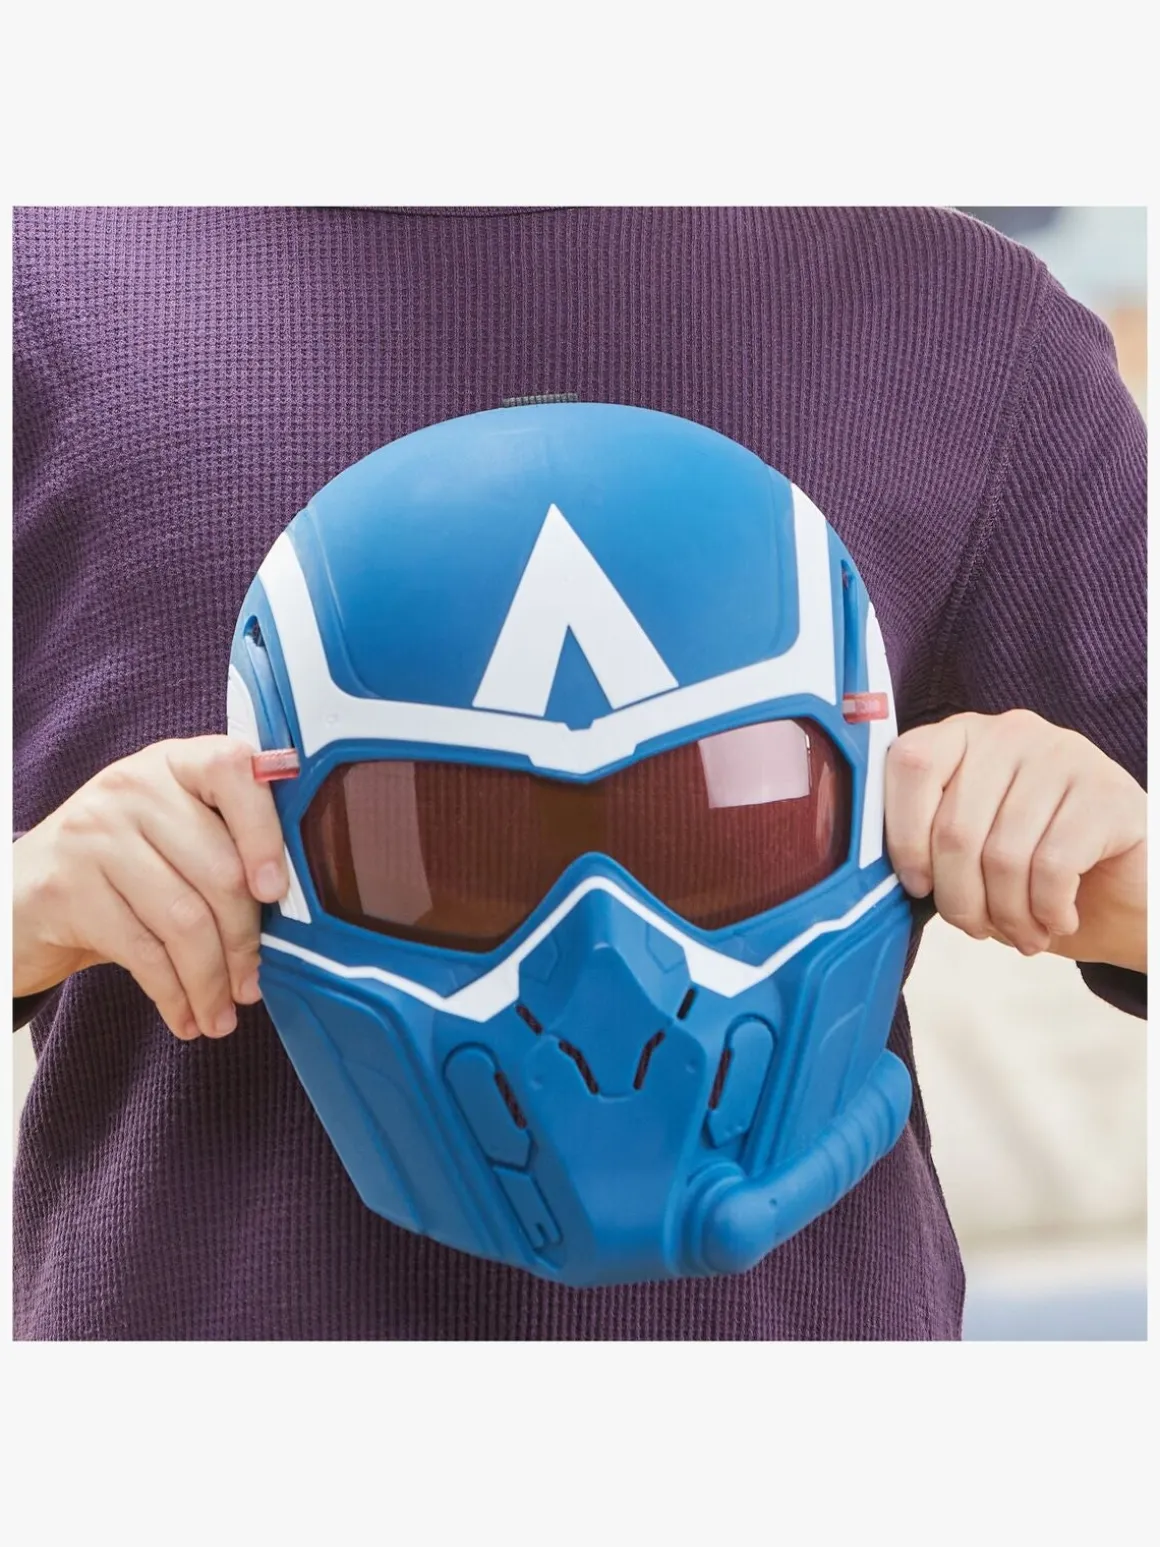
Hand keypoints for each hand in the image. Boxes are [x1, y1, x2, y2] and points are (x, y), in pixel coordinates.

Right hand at [12, 737, 287, 1039]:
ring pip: (183, 920)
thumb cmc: (124, 867)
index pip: (234, 771)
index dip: (265, 834)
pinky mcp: (65, 888)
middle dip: (244, 942)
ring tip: (222, 1014)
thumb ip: (227, 845)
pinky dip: (174, 995)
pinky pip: (142, 952)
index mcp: (176, 762)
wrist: (21, 894)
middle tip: (252, 985)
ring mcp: (94, 834)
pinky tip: (186, 1017)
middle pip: (218, 869)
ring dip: (211, 981)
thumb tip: (299, 912)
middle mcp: (134, 786)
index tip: (276, 892)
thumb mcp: (174, 834)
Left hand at [885, 710, 1145, 973]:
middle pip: (955, 826)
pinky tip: (1057, 919)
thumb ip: (924, 843)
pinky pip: (1052, 867)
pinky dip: (1047, 911)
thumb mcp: (968, 853)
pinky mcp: (1109, 793)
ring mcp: (1064, 755)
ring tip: (1022, 933)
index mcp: (963, 735)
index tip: (917, 887)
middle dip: (960, 899)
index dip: (904, 837)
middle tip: (978, 929)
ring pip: (1003, 854)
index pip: (910, 765)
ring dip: (1007, 915)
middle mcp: (1011, 732)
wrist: (1125, 891)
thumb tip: (871, 872)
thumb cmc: (1031, 872)